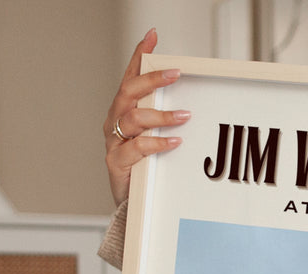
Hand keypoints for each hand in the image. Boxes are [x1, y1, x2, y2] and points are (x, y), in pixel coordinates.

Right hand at [103, 27, 190, 205]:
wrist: (131, 202)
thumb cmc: (144, 166)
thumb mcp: (155, 137)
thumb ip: (165, 119)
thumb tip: (192, 104)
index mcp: (123, 110)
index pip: (130, 76)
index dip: (139, 56)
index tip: (152, 36)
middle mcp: (115, 121)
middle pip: (129, 92)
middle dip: (151, 80)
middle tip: (175, 73)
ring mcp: (114, 141)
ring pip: (133, 119)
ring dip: (160, 115)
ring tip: (184, 116)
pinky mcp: (117, 162)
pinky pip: (137, 148)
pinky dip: (157, 143)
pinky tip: (175, 142)